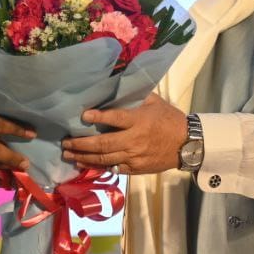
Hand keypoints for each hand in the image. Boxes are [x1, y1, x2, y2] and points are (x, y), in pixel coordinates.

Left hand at [61, 94, 185, 174]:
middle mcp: (134, 140)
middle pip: (103, 143)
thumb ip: (134, 96)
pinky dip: (97, 166)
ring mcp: (134, 157)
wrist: (188, 144)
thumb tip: (114, 84)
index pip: (115, 118)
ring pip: (104, 158)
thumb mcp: (154, 101)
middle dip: (81, 143)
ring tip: (68, 154)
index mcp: (139, 121)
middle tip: (65, 142)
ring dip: (83, 157)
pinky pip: (113, 168)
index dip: (98, 117)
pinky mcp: (136, 169)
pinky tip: (84, 164)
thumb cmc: (168, 119)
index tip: (82, 115)